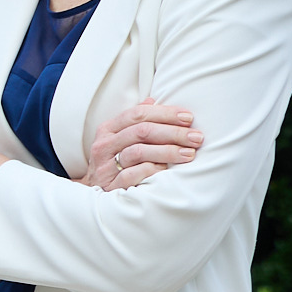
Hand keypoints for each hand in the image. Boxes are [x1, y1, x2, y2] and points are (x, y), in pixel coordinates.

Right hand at [80, 101, 200, 190]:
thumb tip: (152, 100)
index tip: (189, 118)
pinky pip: (133, 175)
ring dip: (168, 152)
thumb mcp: (119, 138)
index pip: (138, 114)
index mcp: (108, 129)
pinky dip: (153, 171)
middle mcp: (104, 145)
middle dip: (173, 133)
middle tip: (196, 137)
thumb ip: (135, 120)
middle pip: (141, 131)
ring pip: (138, 152)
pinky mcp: (110, 185)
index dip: (165, 113)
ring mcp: (105, 166)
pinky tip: (167, 171)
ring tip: (189, 154)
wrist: (95, 191)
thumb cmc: (114, 161)